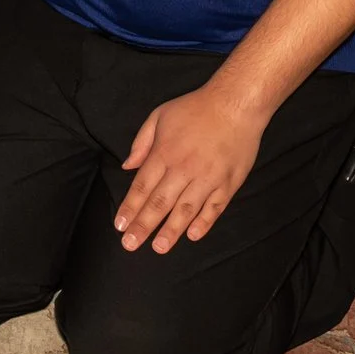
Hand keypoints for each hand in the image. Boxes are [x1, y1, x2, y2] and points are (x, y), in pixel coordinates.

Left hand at [115, 82, 267, 252]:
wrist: (235, 105)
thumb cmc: (194, 109)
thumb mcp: (159, 116)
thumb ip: (141, 143)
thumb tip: (127, 166)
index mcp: (164, 153)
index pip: (142, 187)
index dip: (130, 208)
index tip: (119, 226)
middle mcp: (184, 169)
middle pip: (160, 203)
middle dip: (143, 226)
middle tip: (130, 245)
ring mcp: (208, 178)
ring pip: (186, 210)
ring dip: (171, 231)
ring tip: (158, 248)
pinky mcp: (228, 183)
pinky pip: (214, 208)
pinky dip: (204, 223)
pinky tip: (193, 236)